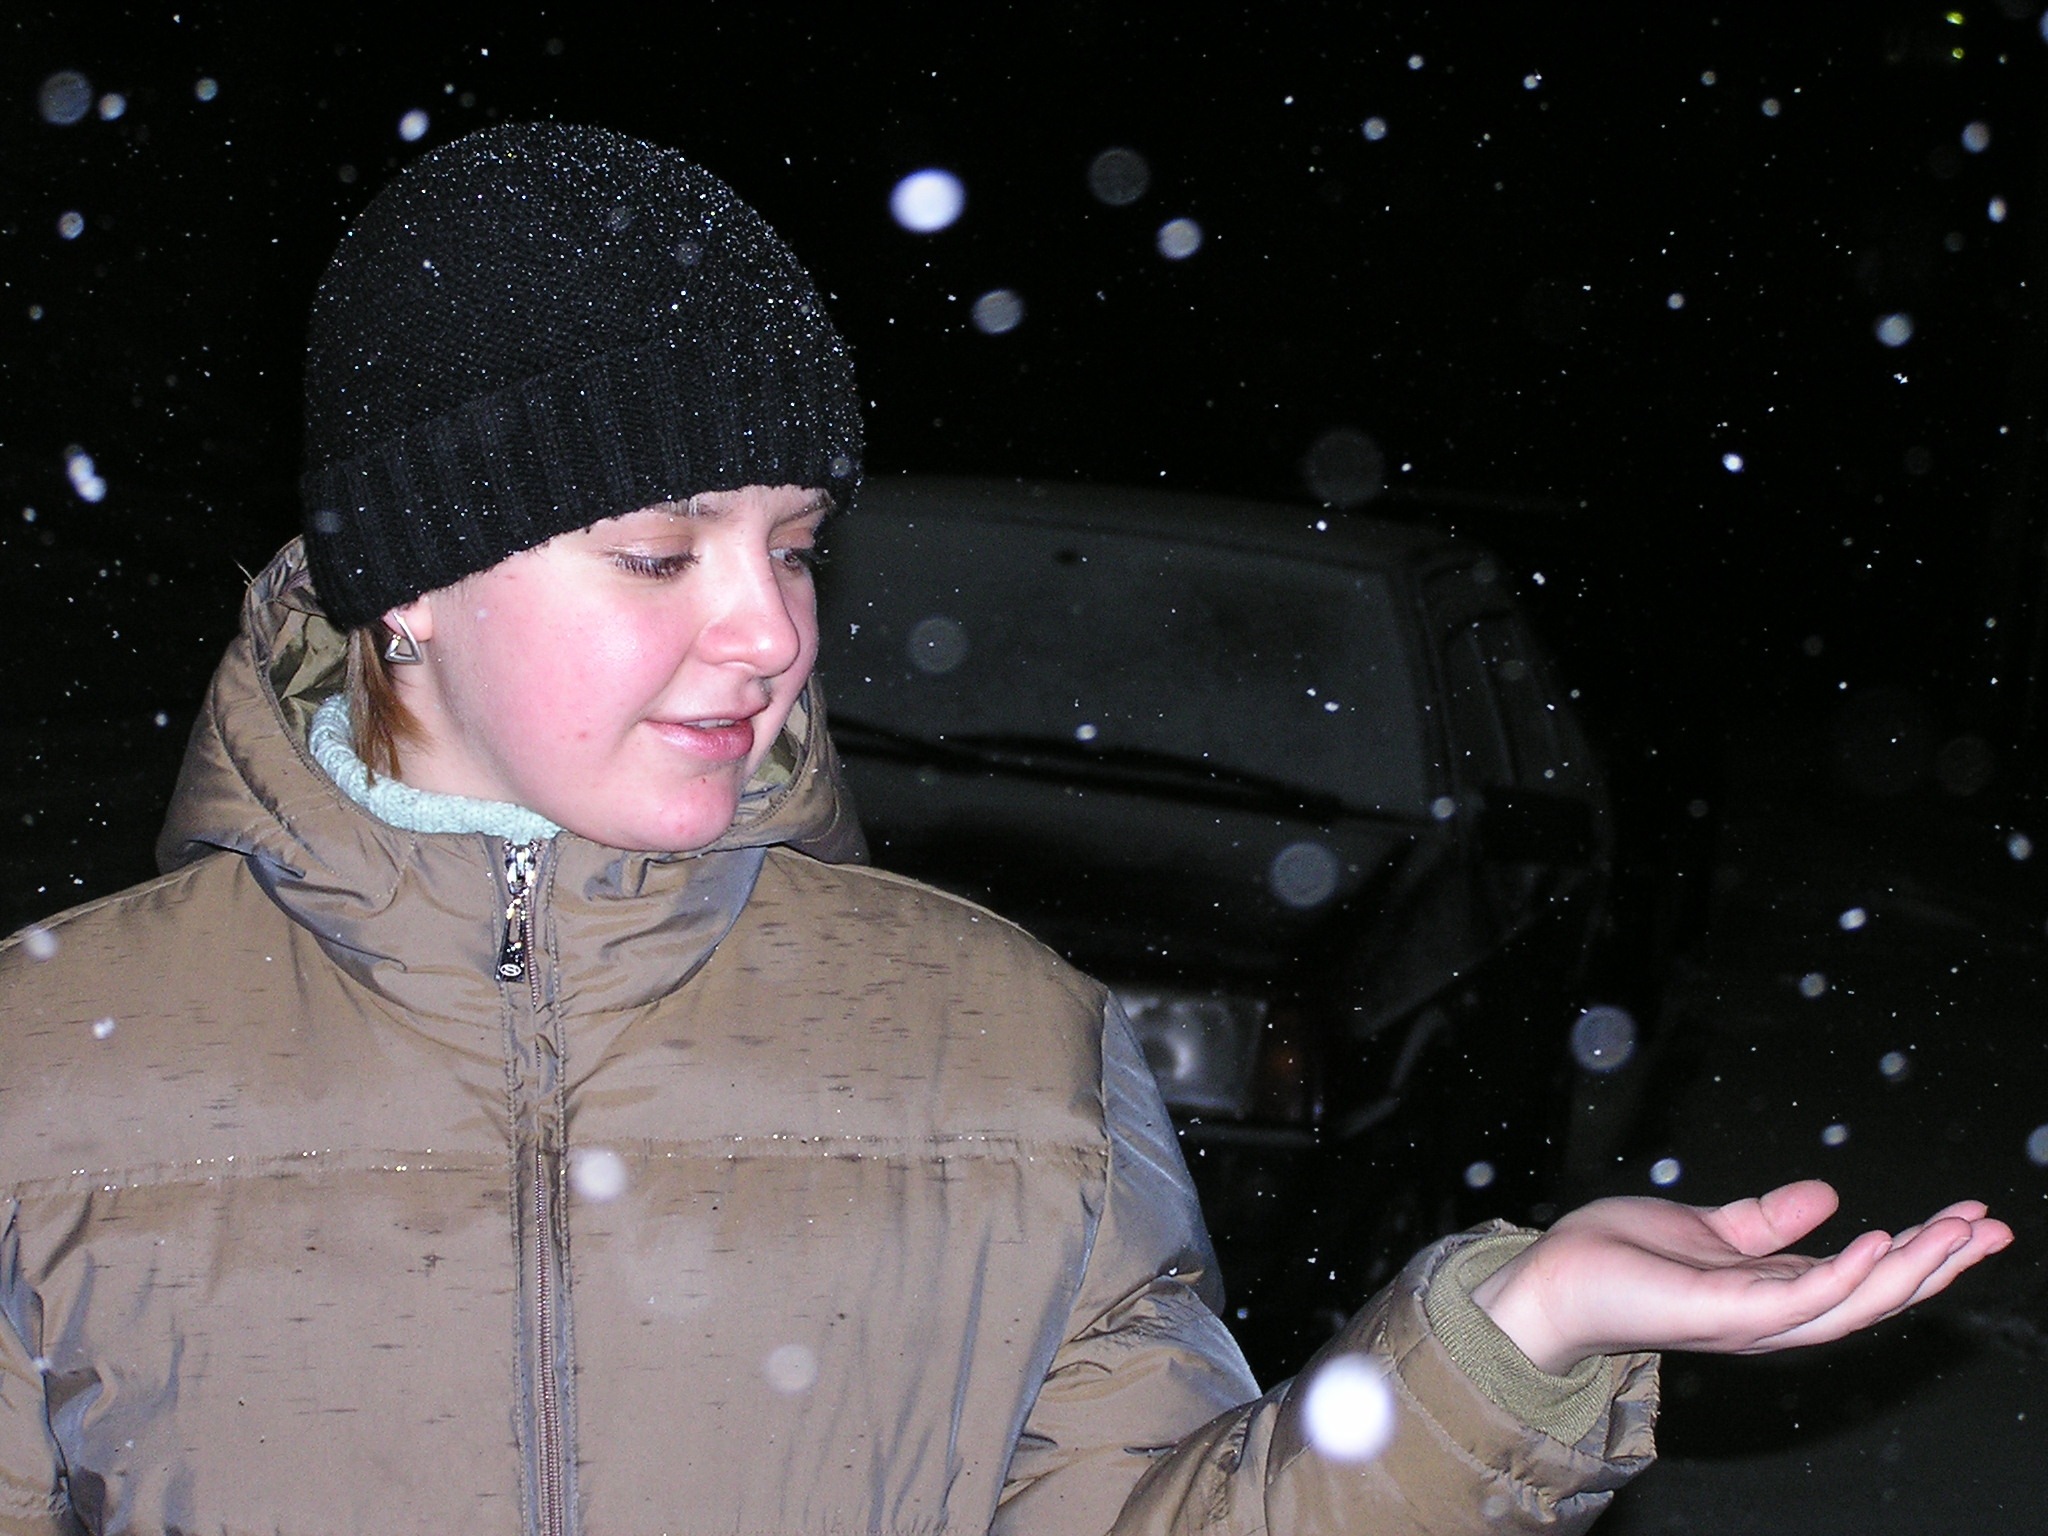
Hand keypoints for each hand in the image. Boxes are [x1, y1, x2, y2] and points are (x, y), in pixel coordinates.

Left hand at [1468, 1180, 2013, 1374]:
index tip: (1972, 1217)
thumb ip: (1765, 1220)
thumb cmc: (1617, 1258)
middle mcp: (1773, 1315)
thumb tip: (1828, 1195)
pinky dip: (1843, 1274)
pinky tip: (1877, 1239)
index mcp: (1773, 1291)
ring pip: (1851, 1303)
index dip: (1921, 1250)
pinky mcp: (1720, 1315)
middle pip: (1876, 1296)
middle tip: (1992, 1227)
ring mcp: (1750, 1321)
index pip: (1865, 1276)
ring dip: (1909, 1269)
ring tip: (1954, 1232)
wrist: (1550, 1280)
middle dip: (1939, 1264)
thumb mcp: (1708, 1228)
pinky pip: (1796, 1299)